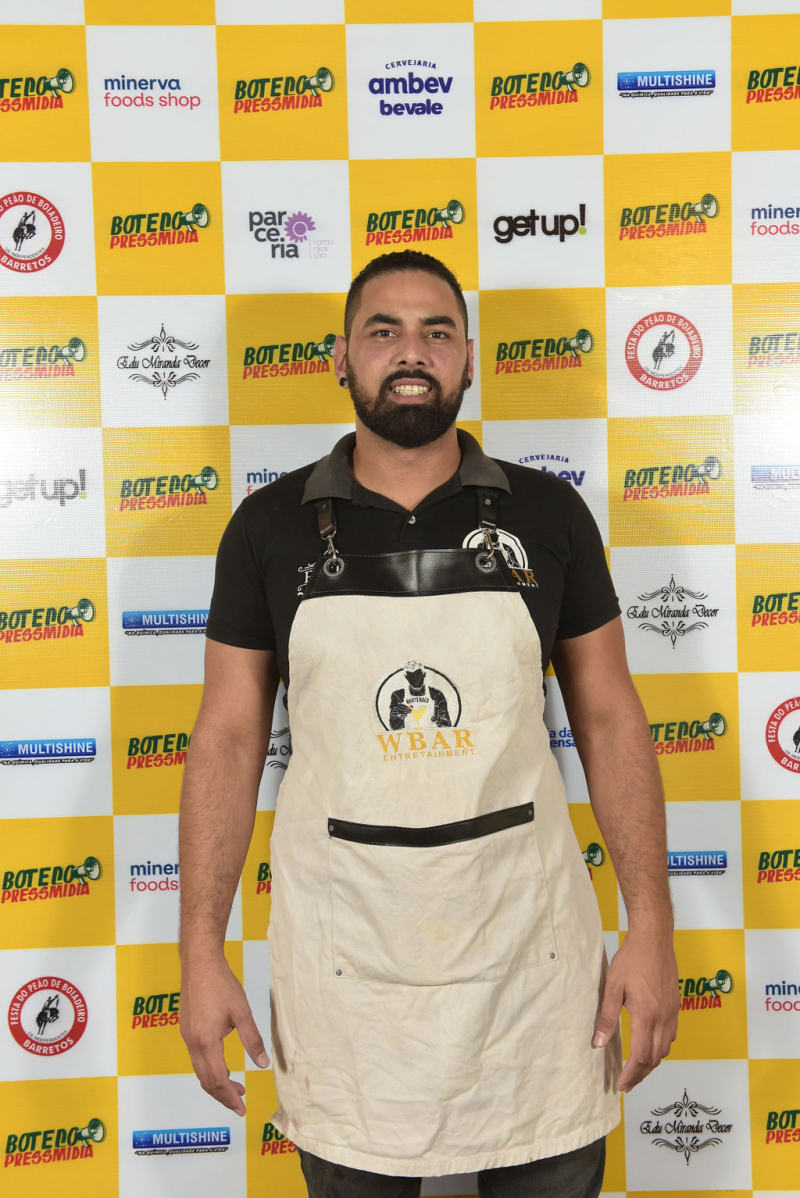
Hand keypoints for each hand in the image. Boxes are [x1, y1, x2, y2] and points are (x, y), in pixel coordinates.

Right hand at [180, 954, 269, 1114]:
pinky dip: (210, 1069)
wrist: (199, 963)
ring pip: (200, 1070)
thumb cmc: (221, 984)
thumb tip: (263, 1063)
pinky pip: (197, 1058)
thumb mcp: (242, 1012)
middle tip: (239, 1104)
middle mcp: (193, 1043)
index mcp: (207, 1042)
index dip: (229, 1097)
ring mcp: (187, 1036)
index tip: (241, 1109)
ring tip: (235, 1086)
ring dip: (216, 1083)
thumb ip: (252, 1040)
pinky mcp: (187, 1029)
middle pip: (206, 1080)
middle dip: (223, 1095)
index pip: (218, 1080)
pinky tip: (223, 1065)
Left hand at [592, 929, 678, 1092]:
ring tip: (636, 1069)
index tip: (621, 1085)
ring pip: (666, 1049)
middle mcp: (664, 1018)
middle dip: (641, 1075)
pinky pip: (671, 1036)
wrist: (654, 938)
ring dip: (652, 1063)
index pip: (641, 1057)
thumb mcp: (613, 986)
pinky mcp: (676, 1006)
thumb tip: (598, 1043)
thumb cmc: (631, 958)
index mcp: (647, 1015)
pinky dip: (661, 1048)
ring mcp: (673, 1012)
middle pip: (655, 1058)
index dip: (631, 1075)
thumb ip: (606, 1016)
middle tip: (626, 1083)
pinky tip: (650, 1045)